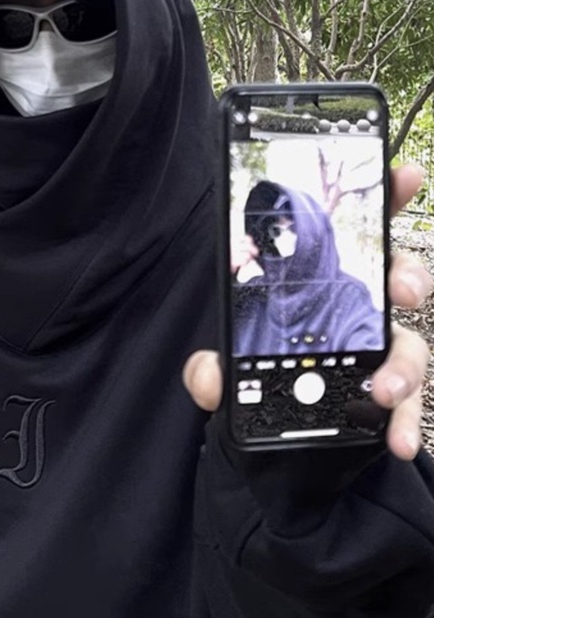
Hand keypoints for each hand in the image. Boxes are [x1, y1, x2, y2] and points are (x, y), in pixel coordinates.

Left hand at [183, 164, 432, 460]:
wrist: (265, 432)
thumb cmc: (256, 374)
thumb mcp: (225, 365)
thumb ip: (212, 369)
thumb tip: (208, 377)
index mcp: (322, 282)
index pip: (360, 233)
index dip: (385, 199)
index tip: (403, 174)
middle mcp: (356, 310)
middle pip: (397, 282)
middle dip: (407, 278)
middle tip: (402, 292)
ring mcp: (375, 351)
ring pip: (409, 347)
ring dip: (405, 367)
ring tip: (386, 391)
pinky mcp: (384, 394)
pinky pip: (405, 404)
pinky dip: (405, 422)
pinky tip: (399, 442)